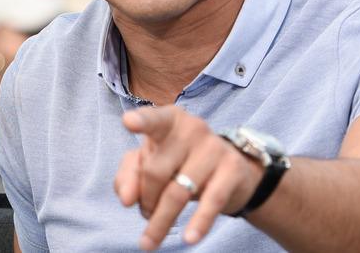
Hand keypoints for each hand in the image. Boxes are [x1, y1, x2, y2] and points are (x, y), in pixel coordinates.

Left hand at [114, 106, 263, 249]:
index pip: (153, 119)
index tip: (129, 122)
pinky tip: (190, 239)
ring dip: (161, 220)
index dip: (141, 121)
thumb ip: (128, 176)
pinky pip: (211, 201)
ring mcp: (215, 147)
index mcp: (167, 120)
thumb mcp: (148, 163)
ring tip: (151, 240)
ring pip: (178, 192)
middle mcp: (191, 128)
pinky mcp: (233, 169)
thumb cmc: (177, 161)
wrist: (230, 169)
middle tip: (145, 213)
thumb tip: (127, 199)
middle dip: (145, 200)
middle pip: (155, 171)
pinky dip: (199, 222)